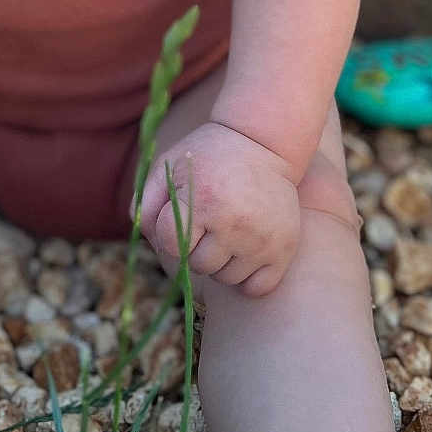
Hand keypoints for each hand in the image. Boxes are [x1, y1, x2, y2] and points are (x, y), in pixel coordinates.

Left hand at [136, 120, 299, 296]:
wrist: (262, 143)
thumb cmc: (208, 157)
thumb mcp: (170, 166)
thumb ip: (147, 204)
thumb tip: (151, 245)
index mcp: (202, 199)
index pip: (169, 245)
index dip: (169, 233)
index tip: (183, 213)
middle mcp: (233, 222)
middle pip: (198, 265)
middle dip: (196, 247)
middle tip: (209, 220)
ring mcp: (261, 239)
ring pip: (226, 278)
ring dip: (222, 261)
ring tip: (229, 229)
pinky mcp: (284, 249)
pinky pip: (256, 288)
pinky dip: (247, 277)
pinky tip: (246, 250)